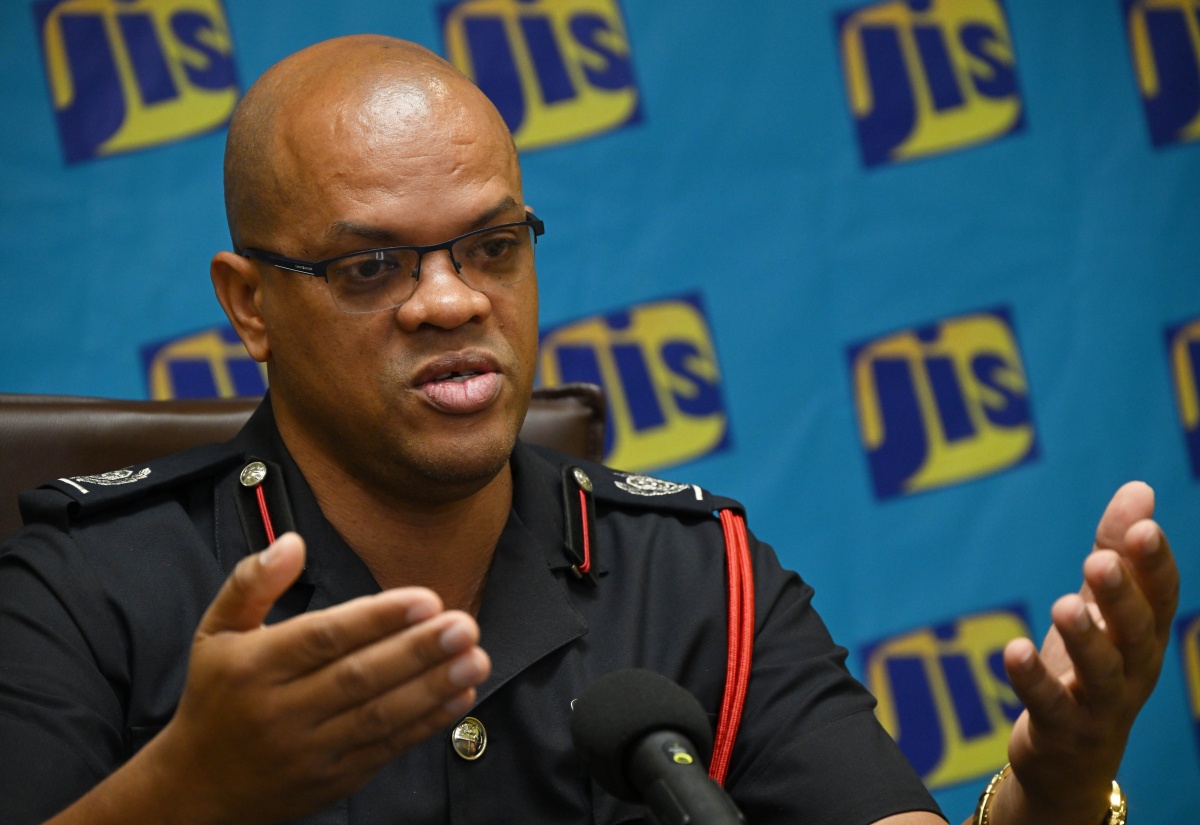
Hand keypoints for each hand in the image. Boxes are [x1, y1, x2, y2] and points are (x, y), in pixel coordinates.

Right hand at [134, 532, 489, 823]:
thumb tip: (292, 541)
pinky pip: (385, 748)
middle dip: (417, 651)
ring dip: (432, 687)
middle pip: (357, 677)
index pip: (322, 638)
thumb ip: (252, 582)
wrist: (197, 790)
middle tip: (464, 625)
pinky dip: (427, 723)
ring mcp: (309, 750)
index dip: (376, 618)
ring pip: (378, 717)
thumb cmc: (216, 697)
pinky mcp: (334, 780)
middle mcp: (281, 710)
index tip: (425, 599)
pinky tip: (460, 695)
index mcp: (253, 666)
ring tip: (475, 658)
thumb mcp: (216, 632)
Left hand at [989, 481, 1178, 824]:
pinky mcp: (1062, 730)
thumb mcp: (1102, 609)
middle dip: (1121, 596)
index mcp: (1144, 634)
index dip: (1154, 562)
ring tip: (1064, 604)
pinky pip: (1050, 705)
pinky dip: (1034, 679)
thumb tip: (1139, 488)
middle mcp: (1133, 669)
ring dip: (1084, 638)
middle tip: (1099, 562)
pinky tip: (1014, 650)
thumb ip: (1116, 551)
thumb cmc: (1090, 667)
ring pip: (1101, 672)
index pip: (1160, 595)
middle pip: (1137, 632)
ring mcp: (1100, 704)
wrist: (1072, 758)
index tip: (1142, 525)